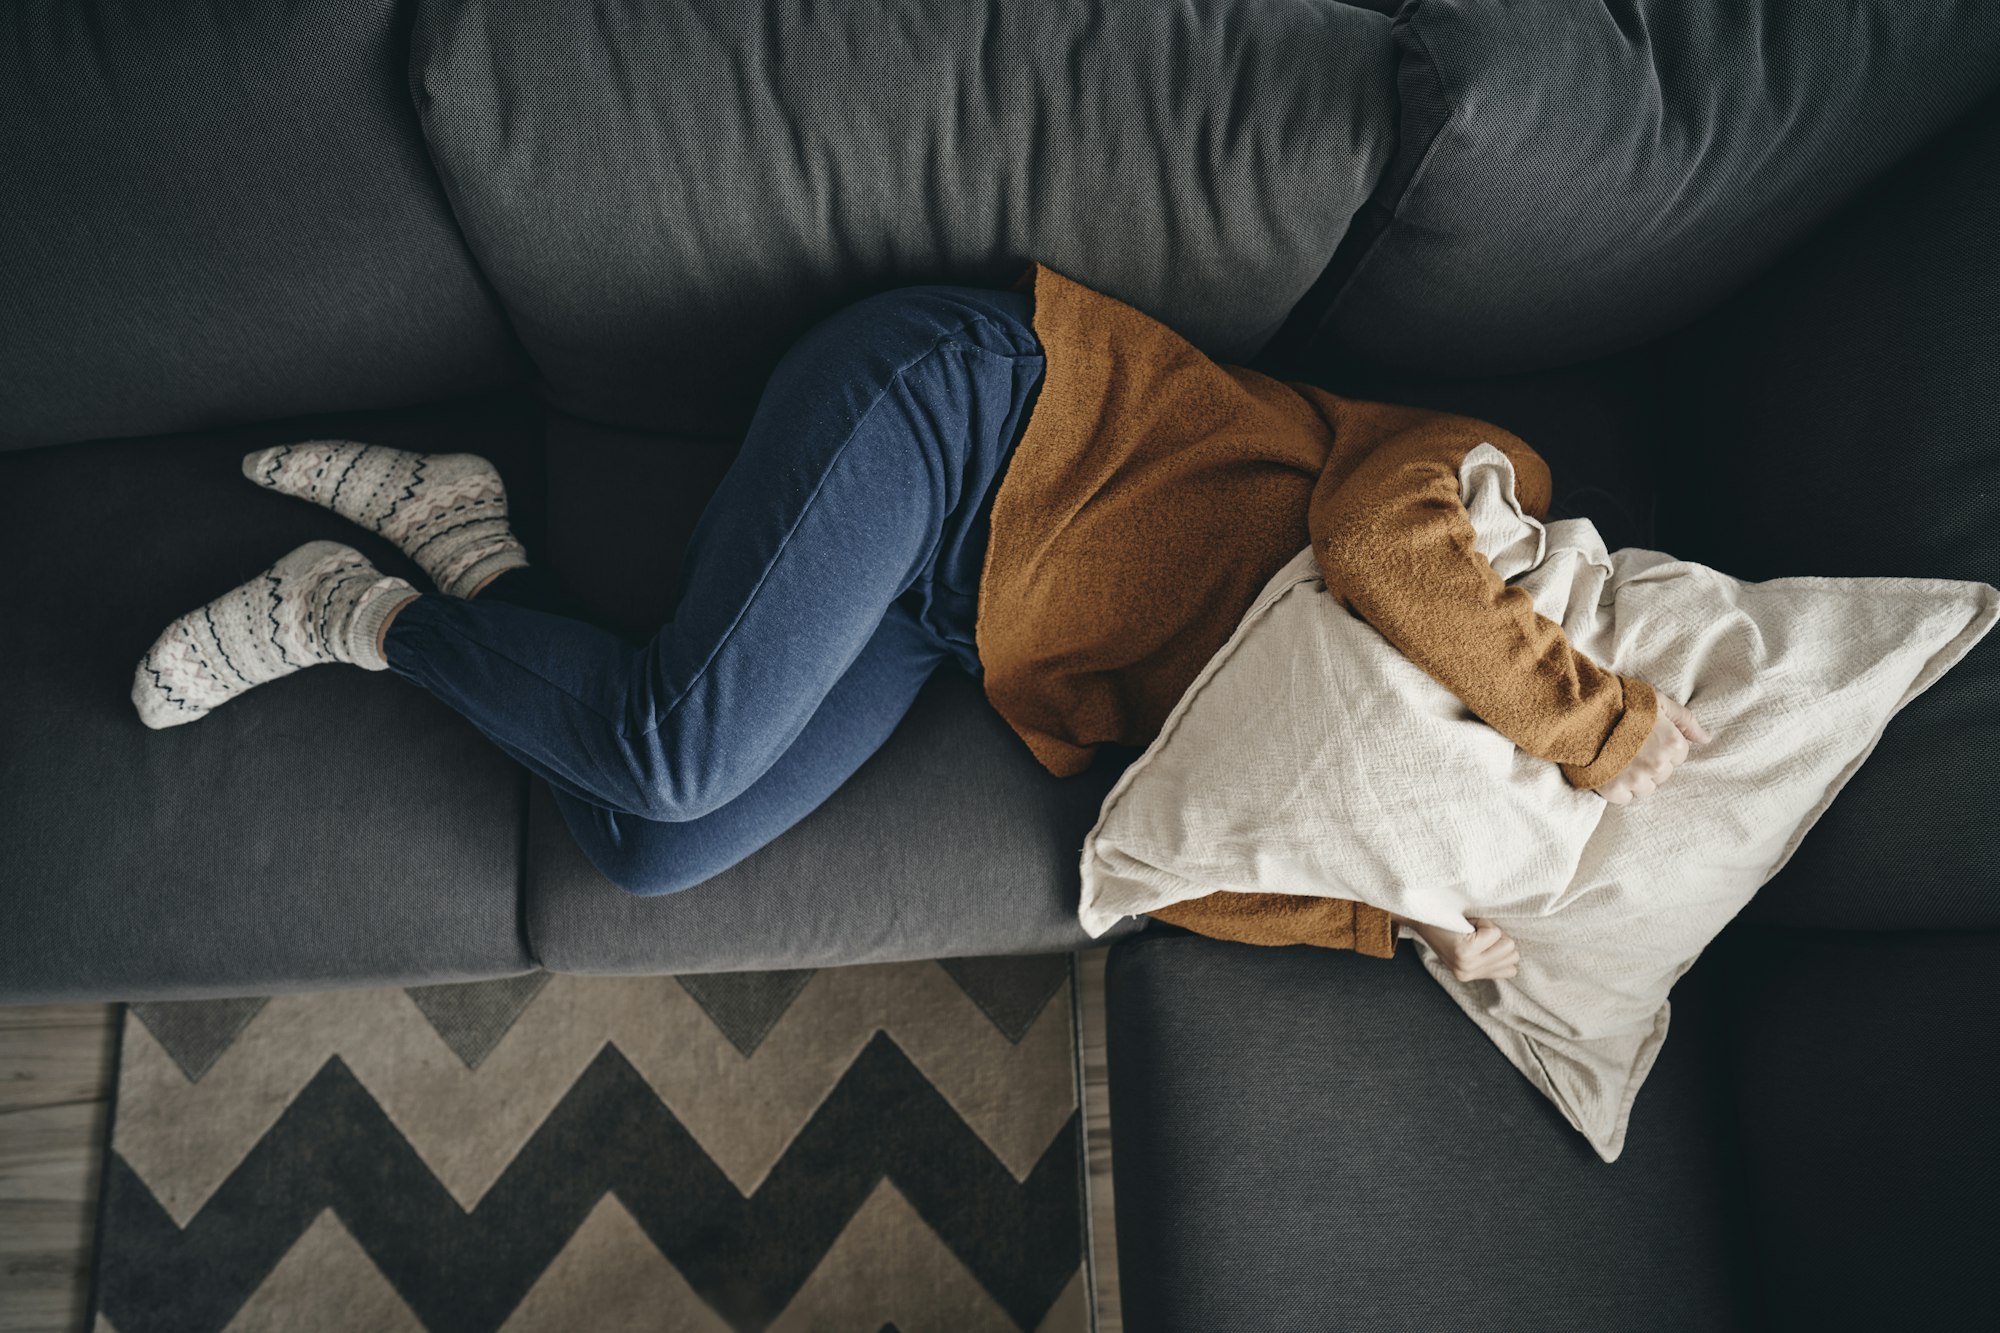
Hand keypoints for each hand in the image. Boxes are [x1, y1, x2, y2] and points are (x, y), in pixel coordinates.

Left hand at [1410, 916, 1518, 981]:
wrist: (1419, 912)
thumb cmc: (1445, 923)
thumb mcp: (1467, 945)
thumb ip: (1487, 955)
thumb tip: (1513, 956)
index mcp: (1469, 975)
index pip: (1511, 968)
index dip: (1499, 946)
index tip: (1477, 938)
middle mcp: (1468, 974)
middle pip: (1512, 954)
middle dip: (1497, 938)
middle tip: (1473, 932)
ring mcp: (1467, 965)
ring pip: (1507, 943)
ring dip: (1491, 929)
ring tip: (1470, 928)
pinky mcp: (1465, 952)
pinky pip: (1494, 933)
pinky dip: (1484, 922)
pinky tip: (1467, 923)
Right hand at [1593, 690, 1712, 805]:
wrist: (1581, 712)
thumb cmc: (1620, 702)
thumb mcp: (1658, 701)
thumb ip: (1685, 720)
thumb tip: (1706, 739)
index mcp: (1672, 744)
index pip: (1679, 757)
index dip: (1662, 747)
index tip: (1646, 738)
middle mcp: (1657, 765)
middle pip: (1662, 775)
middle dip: (1650, 764)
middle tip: (1630, 748)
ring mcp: (1635, 779)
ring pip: (1645, 789)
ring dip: (1635, 779)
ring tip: (1619, 760)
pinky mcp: (1613, 789)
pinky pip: (1624, 799)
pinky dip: (1617, 789)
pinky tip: (1608, 771)